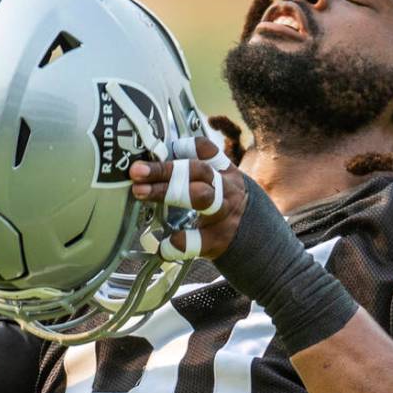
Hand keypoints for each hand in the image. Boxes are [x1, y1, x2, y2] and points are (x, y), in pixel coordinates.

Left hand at [129, 136, 249, 259]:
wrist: (256, 237)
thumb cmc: (223, 204)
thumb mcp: (216, 182)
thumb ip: (189, 171)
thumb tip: (149, 162)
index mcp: (222, 171)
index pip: (206, 150)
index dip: (183, 146)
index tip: (158, 148)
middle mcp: (225, 188)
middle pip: (198, 170)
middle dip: (165, 169)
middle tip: (136, 171)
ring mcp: (223, 214)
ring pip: (202, 197)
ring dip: (167, 192)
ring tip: (140, 192)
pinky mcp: (219, 240)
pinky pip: (198, 241)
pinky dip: (178, 244)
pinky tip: (163, 246)